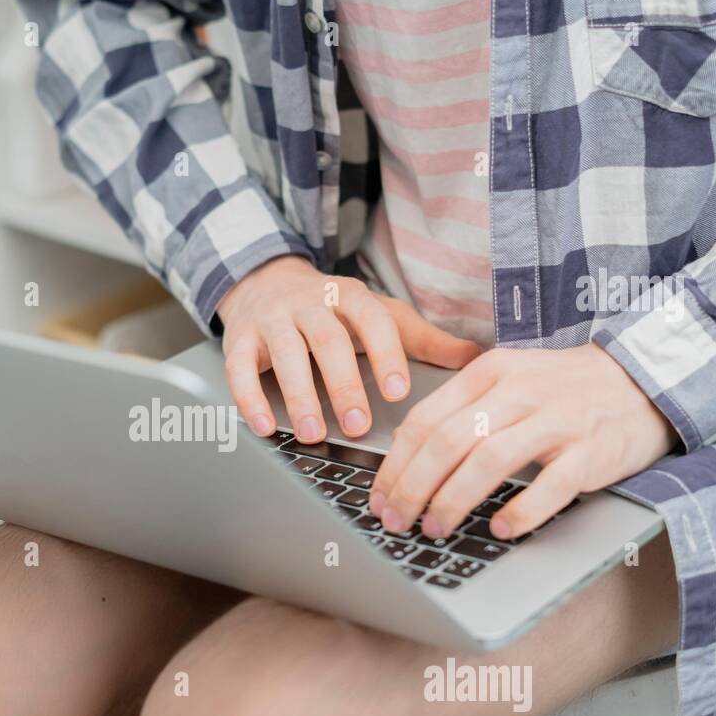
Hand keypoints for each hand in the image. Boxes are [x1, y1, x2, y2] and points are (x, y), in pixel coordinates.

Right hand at [216, 256, 480, 441]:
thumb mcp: (379, 316)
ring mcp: (271, 320)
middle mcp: (308, 304)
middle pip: (326, 339)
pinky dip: (248, 398)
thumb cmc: (331, 311)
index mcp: (349, 296)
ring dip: (298, 395)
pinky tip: (263, 426)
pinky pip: (238, 368)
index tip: (397, 391)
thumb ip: (422, 340)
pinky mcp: (238, 338)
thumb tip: (477, 358)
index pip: (371, 319)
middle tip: (357, 424)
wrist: (264, 283)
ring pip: (284, 354)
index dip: (385, 353)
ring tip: (312, 433)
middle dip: (342, 383)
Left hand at [369, 344, 677, 540]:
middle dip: (413, 488)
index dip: (395, 465)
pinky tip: (498, 529)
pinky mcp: (591, 451)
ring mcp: (557, 421)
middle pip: (448, 442)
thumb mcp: (505, 382)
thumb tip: (404, 458)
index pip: (425, 420)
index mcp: (489, 372)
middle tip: (397, 521)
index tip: (379, 498)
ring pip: (489, 462)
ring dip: (453, 501)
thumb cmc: (562, 390)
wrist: (643, 379)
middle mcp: (519, 392)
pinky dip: (520, 511)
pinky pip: (550, 486)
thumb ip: (458, 411)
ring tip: (435, 529)